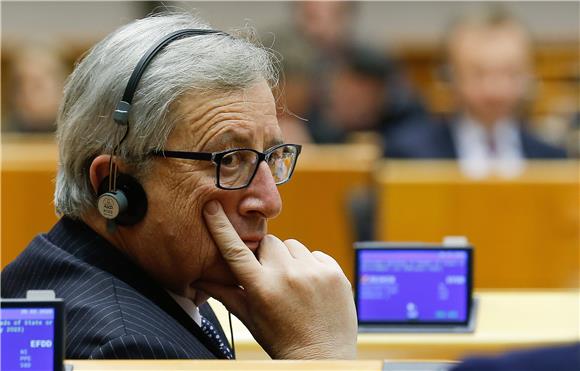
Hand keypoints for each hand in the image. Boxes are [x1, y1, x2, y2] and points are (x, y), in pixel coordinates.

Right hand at [195, 200, 357, 358]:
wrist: (322, 357)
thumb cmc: (282, 340)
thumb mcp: (250, 318)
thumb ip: (225, 294)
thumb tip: (198, 280)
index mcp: (261, 288)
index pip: (234, 250)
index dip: (220, 226)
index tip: (212, 206)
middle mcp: (287, 275)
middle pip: (268, 242)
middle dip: (266, 255)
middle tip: (271, 277)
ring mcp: (314, 272)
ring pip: (293, 246)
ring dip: (290, 259)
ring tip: (293, 284)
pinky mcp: (334, 272)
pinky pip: (316, 254)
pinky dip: (311, 265)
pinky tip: (311, 286)